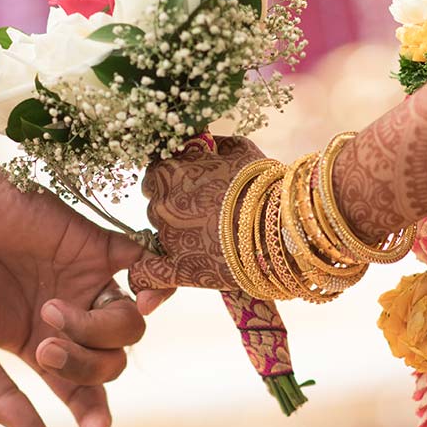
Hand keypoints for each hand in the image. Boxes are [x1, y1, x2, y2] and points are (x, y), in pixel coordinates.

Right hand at [0, 130, 146, 426]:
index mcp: (40, 348)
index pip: (83, 392)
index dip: (95, 415)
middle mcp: (72, 319)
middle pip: (112, 363)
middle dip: (85, 366)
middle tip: (43, 346)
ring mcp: (88, 281)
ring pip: (132, 325)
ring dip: (99, 331)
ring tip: (52, 310)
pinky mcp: (98, 245)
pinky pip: (149, 266)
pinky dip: (160, 282)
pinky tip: (150, 294)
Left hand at [128, 136, 266, 305]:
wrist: (281, 225)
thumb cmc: (264, 184)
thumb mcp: (241, 151)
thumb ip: (216, 145)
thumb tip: (207, 143)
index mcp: (173, 171)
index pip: (158, 171)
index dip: (175, 177)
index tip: (193, 183)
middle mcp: (163, 202)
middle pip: (156, 201)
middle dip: (174, 203)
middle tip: (203, 209)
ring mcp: (168, 237)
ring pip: (158, 232)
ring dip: (174, 231)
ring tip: (206, 234)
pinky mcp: (179, 269)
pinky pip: (147, 275)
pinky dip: (145, 279)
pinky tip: (149, 284)